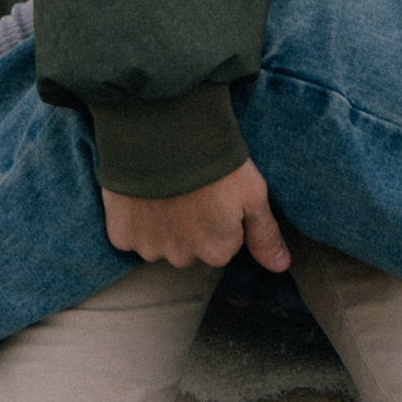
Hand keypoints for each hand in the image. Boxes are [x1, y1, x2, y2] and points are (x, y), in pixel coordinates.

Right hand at [99, 157, 291, 271]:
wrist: (165, 135)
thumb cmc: (215, 161)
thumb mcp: (253, 194)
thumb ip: (265, 235)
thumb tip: (281, 266)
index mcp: (217, 251)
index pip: (223, 243)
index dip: (220, 215)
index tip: (216, 190)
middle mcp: (183, 258)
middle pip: (190, 245)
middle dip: (191, 222)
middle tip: (191, 186)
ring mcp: (150, 248)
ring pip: (159, 241)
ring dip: (161, 221)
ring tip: (166, 185)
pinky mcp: (121, 235)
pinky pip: (129, 233)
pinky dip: (133, 217)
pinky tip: (141, 192)